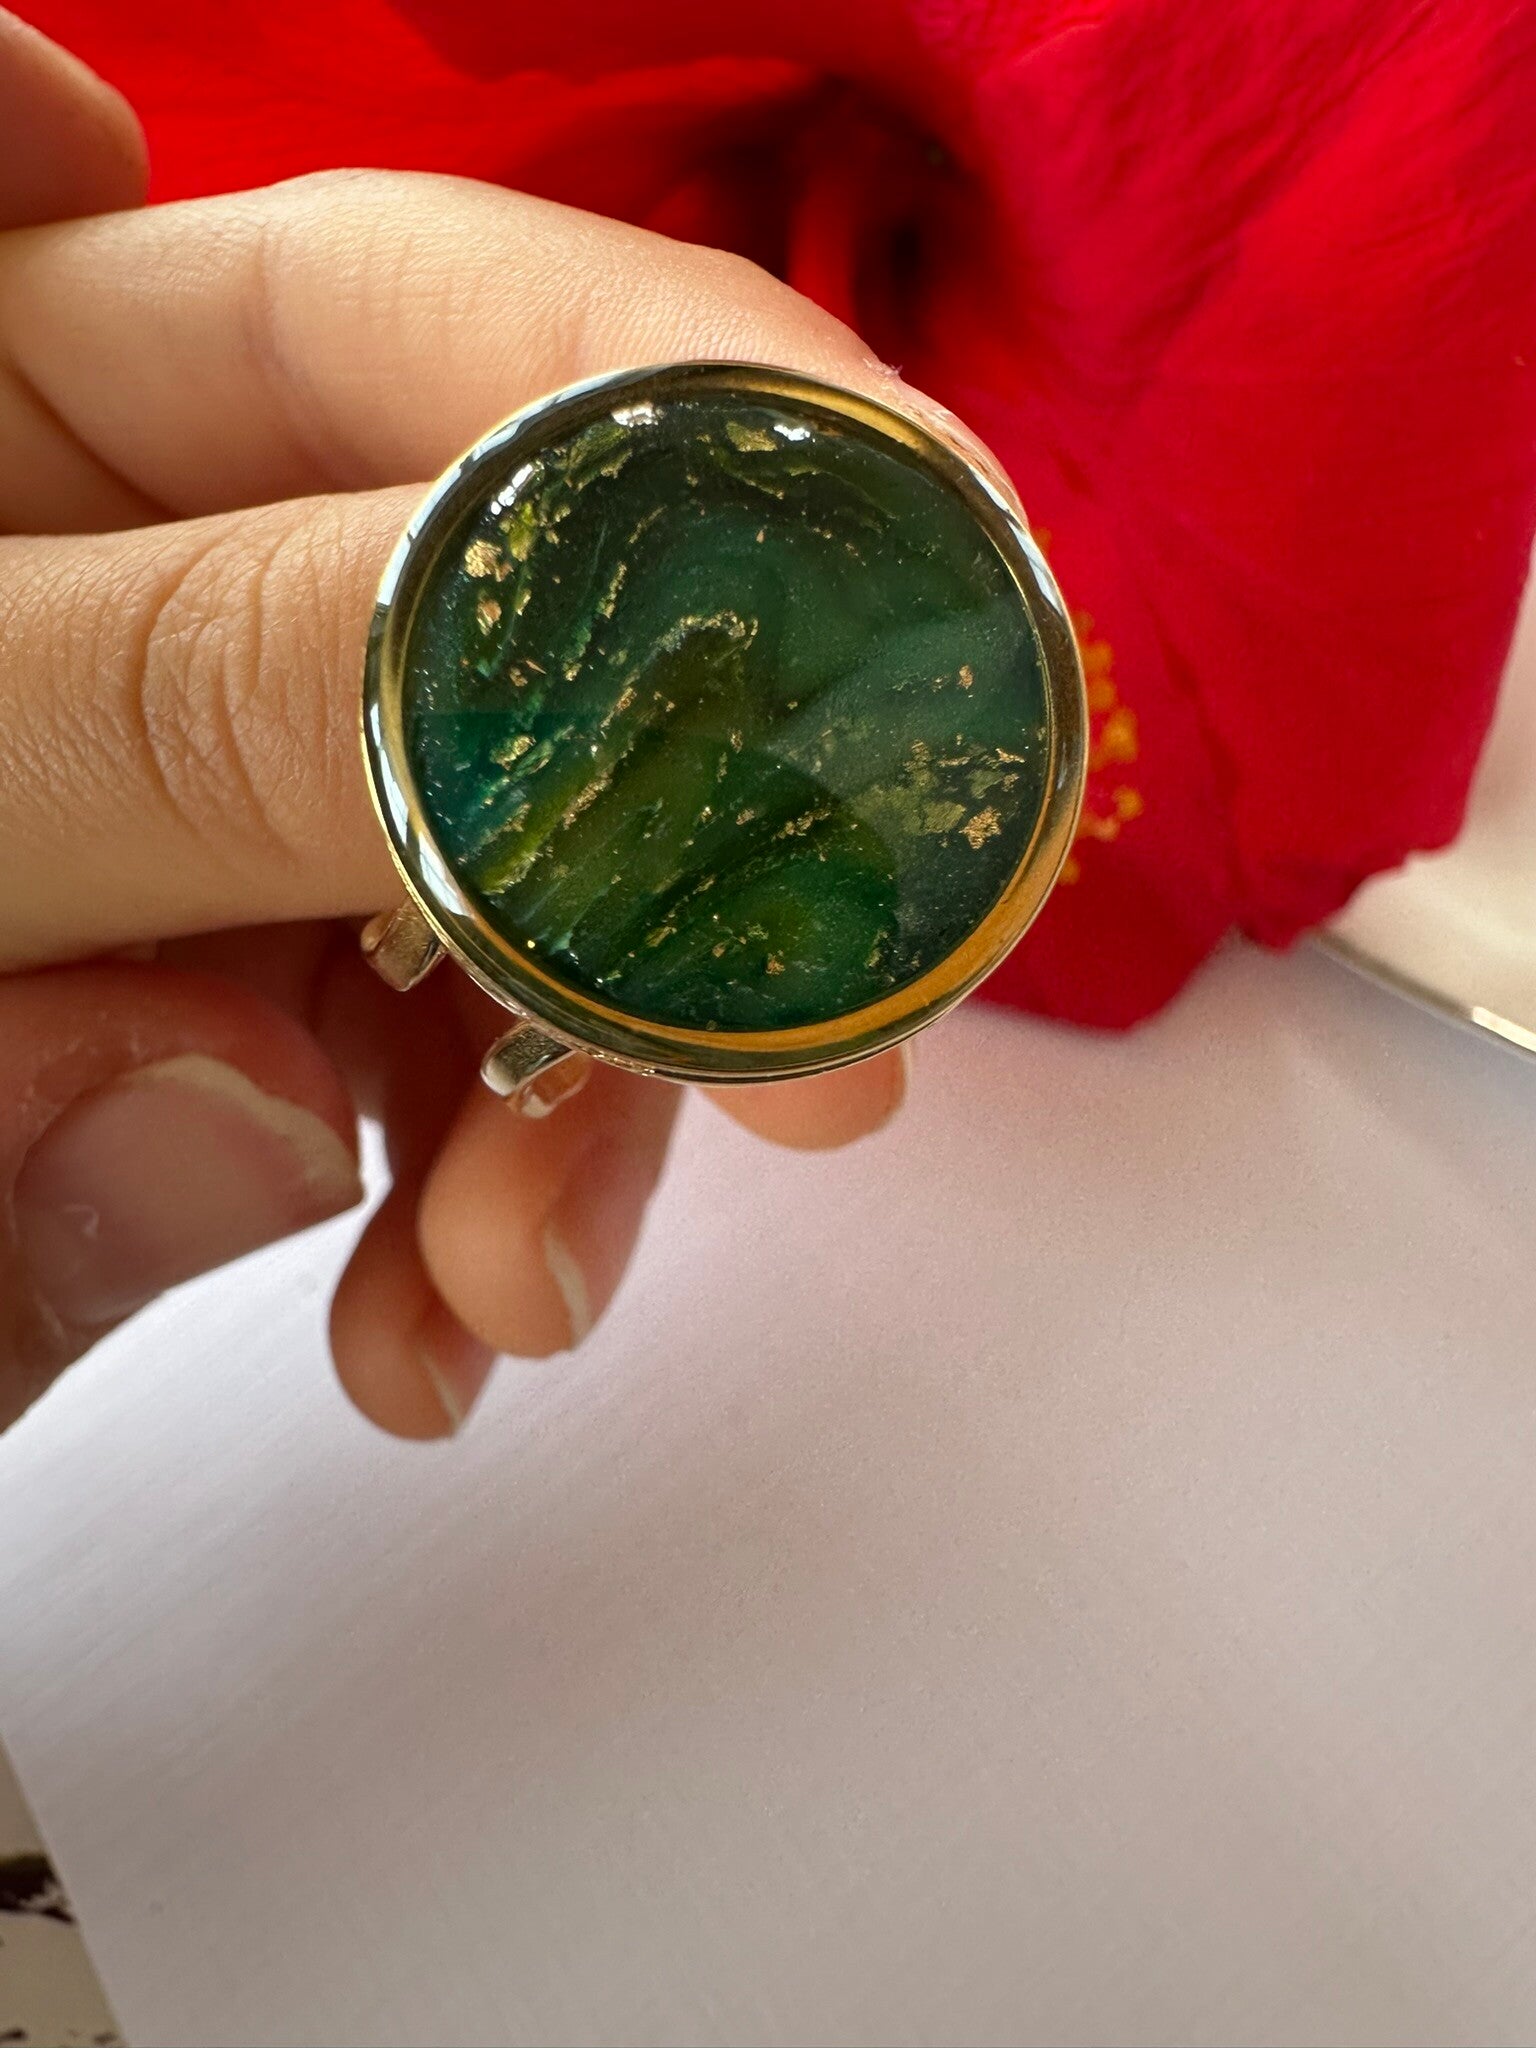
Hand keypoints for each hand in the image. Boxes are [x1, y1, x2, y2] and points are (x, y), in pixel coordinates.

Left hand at [0, 25, 912, 1437]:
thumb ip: (125, 725)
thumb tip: (503, 759)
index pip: (377, 311)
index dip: (684, 421)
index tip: (894, 609)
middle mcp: (90, 573)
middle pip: (501, 631)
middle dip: (674, 854)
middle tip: (813, 1051)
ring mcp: (172, 788)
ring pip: (500, 883)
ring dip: (574, 1095)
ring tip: (518, 1284)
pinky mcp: (210, 977)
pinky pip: (417, 1052)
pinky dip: (472, 1196)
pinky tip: (434, 1318)